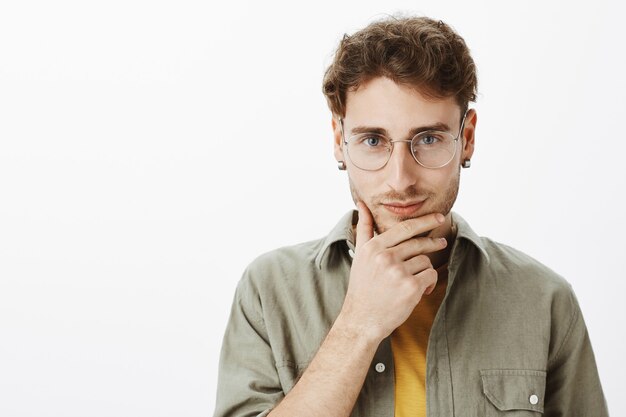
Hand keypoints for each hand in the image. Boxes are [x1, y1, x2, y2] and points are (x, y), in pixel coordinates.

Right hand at [338, 202, 446, 341]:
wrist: (362, 320)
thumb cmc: (362, 287)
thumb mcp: (359, 255)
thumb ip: (363, 228)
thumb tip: (361, 204)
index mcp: (373, 247)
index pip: (404, 228)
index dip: (424, 221)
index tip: (438, 217)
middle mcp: (385, 257)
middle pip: (418, 243)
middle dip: (433, 243)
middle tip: (442, 243)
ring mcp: (398, 272)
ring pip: (425, 261)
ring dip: (424, 271)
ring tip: (414, 282)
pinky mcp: (410, 287)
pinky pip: (430, 276)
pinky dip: (429, 284)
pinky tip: (419, 291)